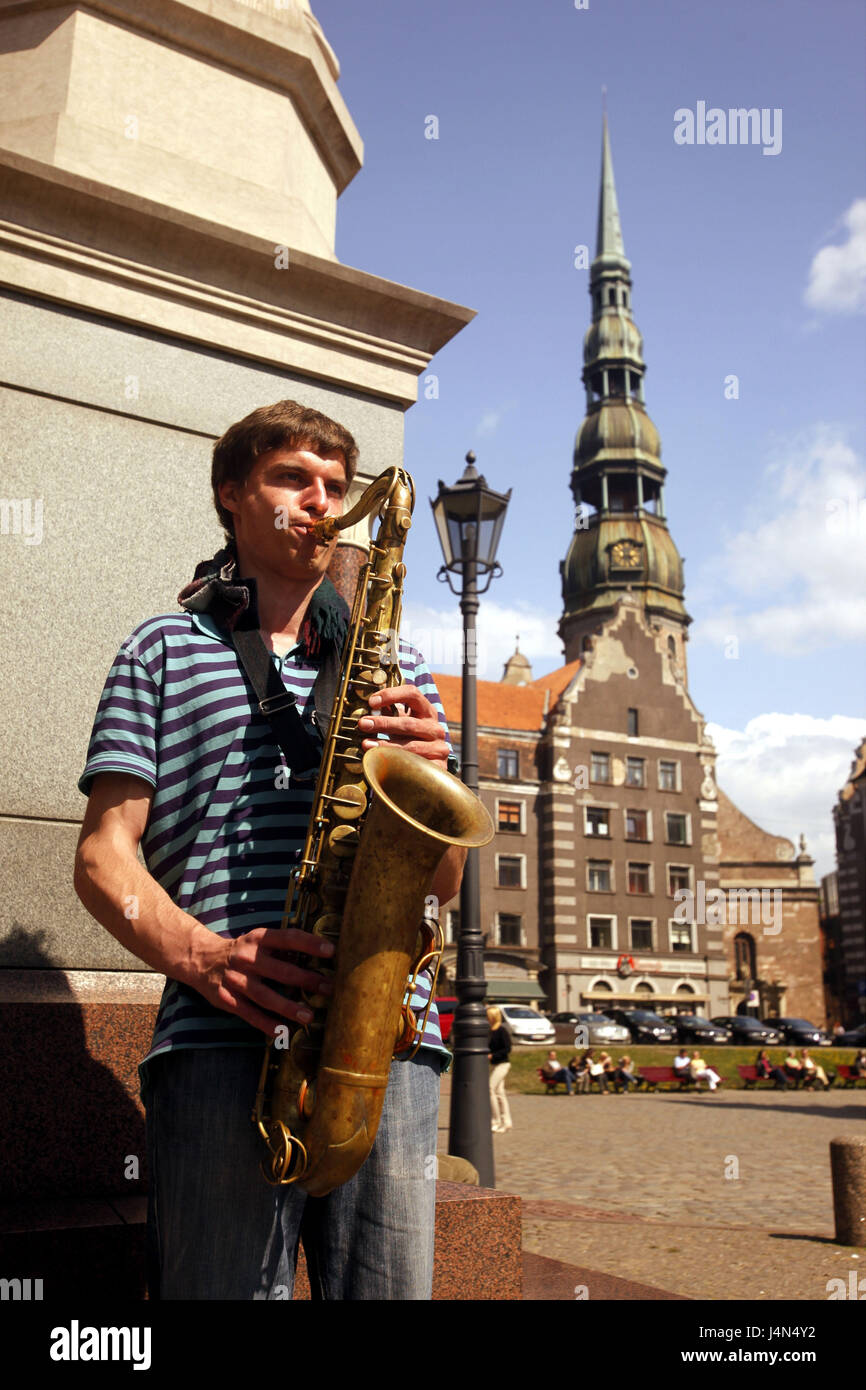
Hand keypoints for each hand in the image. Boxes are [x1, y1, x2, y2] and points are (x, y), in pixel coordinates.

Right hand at [192, 926, 335, 1037]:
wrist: (201, 959)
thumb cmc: (242, 950)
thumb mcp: (258, 940)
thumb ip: (282, 947)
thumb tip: (319, 953)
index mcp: (258, 939)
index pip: (288, 938)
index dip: (310, 943)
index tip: (331, 950)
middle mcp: (247, 958)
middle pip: (281, 971)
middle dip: (307, 980)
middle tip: (329, 988)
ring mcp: (236, 980)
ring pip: (266, 996)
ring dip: (288, 1007)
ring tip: (308, 1016)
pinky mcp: (227, 999)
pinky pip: (250, 1014)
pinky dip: (266, 1024)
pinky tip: (282, 1032)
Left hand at [356, 684, 450, 766]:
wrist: (428, 768)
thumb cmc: (412, 740)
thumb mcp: (402, 724)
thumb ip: (390, 713)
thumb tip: (370, 705)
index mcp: (427, 711)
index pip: (412, 694)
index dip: (391, 695)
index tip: (372, 702)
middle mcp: (435, 728)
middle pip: (409, 723)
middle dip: (384, 723)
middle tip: (363, 724)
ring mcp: (438, 748)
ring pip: (410, 746)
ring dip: (385, 745)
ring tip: (366, 744)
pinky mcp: (437, 766)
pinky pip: (414, 764)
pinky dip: (396, 762)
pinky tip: (381, 762)